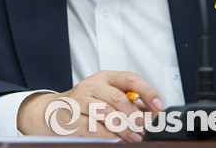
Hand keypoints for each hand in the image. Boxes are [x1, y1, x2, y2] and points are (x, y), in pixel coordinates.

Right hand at [17, 71, 163, 142]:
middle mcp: (93, 85)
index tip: (159, 106)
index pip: (130, 79)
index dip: (147, 92)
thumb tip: (152, 111)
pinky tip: (116, 139)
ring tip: (134, 137)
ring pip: (106, 112)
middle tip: (144, 128)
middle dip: (135, 116)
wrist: (56, 110)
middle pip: (118, 98)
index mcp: (106, 77)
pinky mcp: (73, 116)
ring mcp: (81, 100)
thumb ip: (130, 101)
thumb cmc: (86, 102)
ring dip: (124, 128)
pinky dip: (108, 135)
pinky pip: (93, 127)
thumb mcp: (107, 95)